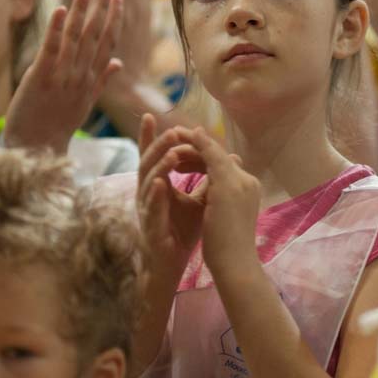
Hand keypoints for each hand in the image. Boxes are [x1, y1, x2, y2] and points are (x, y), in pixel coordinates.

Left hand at [4, 0, 122, 153]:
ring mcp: (62, 76)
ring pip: (75, 38)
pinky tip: (60, 9)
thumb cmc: (58, 126)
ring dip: (81, 11)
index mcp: (91, 81)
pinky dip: (56, 29)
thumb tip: (118, 63)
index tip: (117, 0)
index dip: (112, 21)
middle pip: (94, 36)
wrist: (38, 149)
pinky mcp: (40, 78)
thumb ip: (102, 80)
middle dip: (101, 9)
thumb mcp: (85, 103)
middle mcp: (80, 76)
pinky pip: (51, 49)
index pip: (106, 45)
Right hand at [137, 114, 208, 273]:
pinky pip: (151, 207)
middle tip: (172, 131)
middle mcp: (148, 193)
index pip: (154, 154)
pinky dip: (155, 194)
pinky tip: (161, 183)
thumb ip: (211, 177)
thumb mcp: (204, 199)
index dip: (151, 136)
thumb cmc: (185, 230)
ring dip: (160, 164)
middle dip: (158, 144)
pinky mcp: (151, 226)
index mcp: (158, 184)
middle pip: (149, 162)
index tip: (152, 114)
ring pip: (148, 181)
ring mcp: (147, 209)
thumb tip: (230, 155)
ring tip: (171, 150)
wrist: (177, 262)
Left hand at [182, 128, 259, 274]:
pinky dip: (195, 147)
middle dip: (197, 146)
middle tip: (175, 137)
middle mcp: (247, 181)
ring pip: (215, 153)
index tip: (186, 151)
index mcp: (247, 189)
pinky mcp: (228, 185)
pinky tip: (178, 143)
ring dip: (193, 142)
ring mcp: (239, 181)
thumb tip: (210, 192)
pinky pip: (210, 158)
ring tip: (171, 137)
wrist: (236, 264)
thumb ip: (219, 200)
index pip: (224, 165)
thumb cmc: (228, 247)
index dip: (204, 155)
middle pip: (219, 155)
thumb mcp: (223, 216)